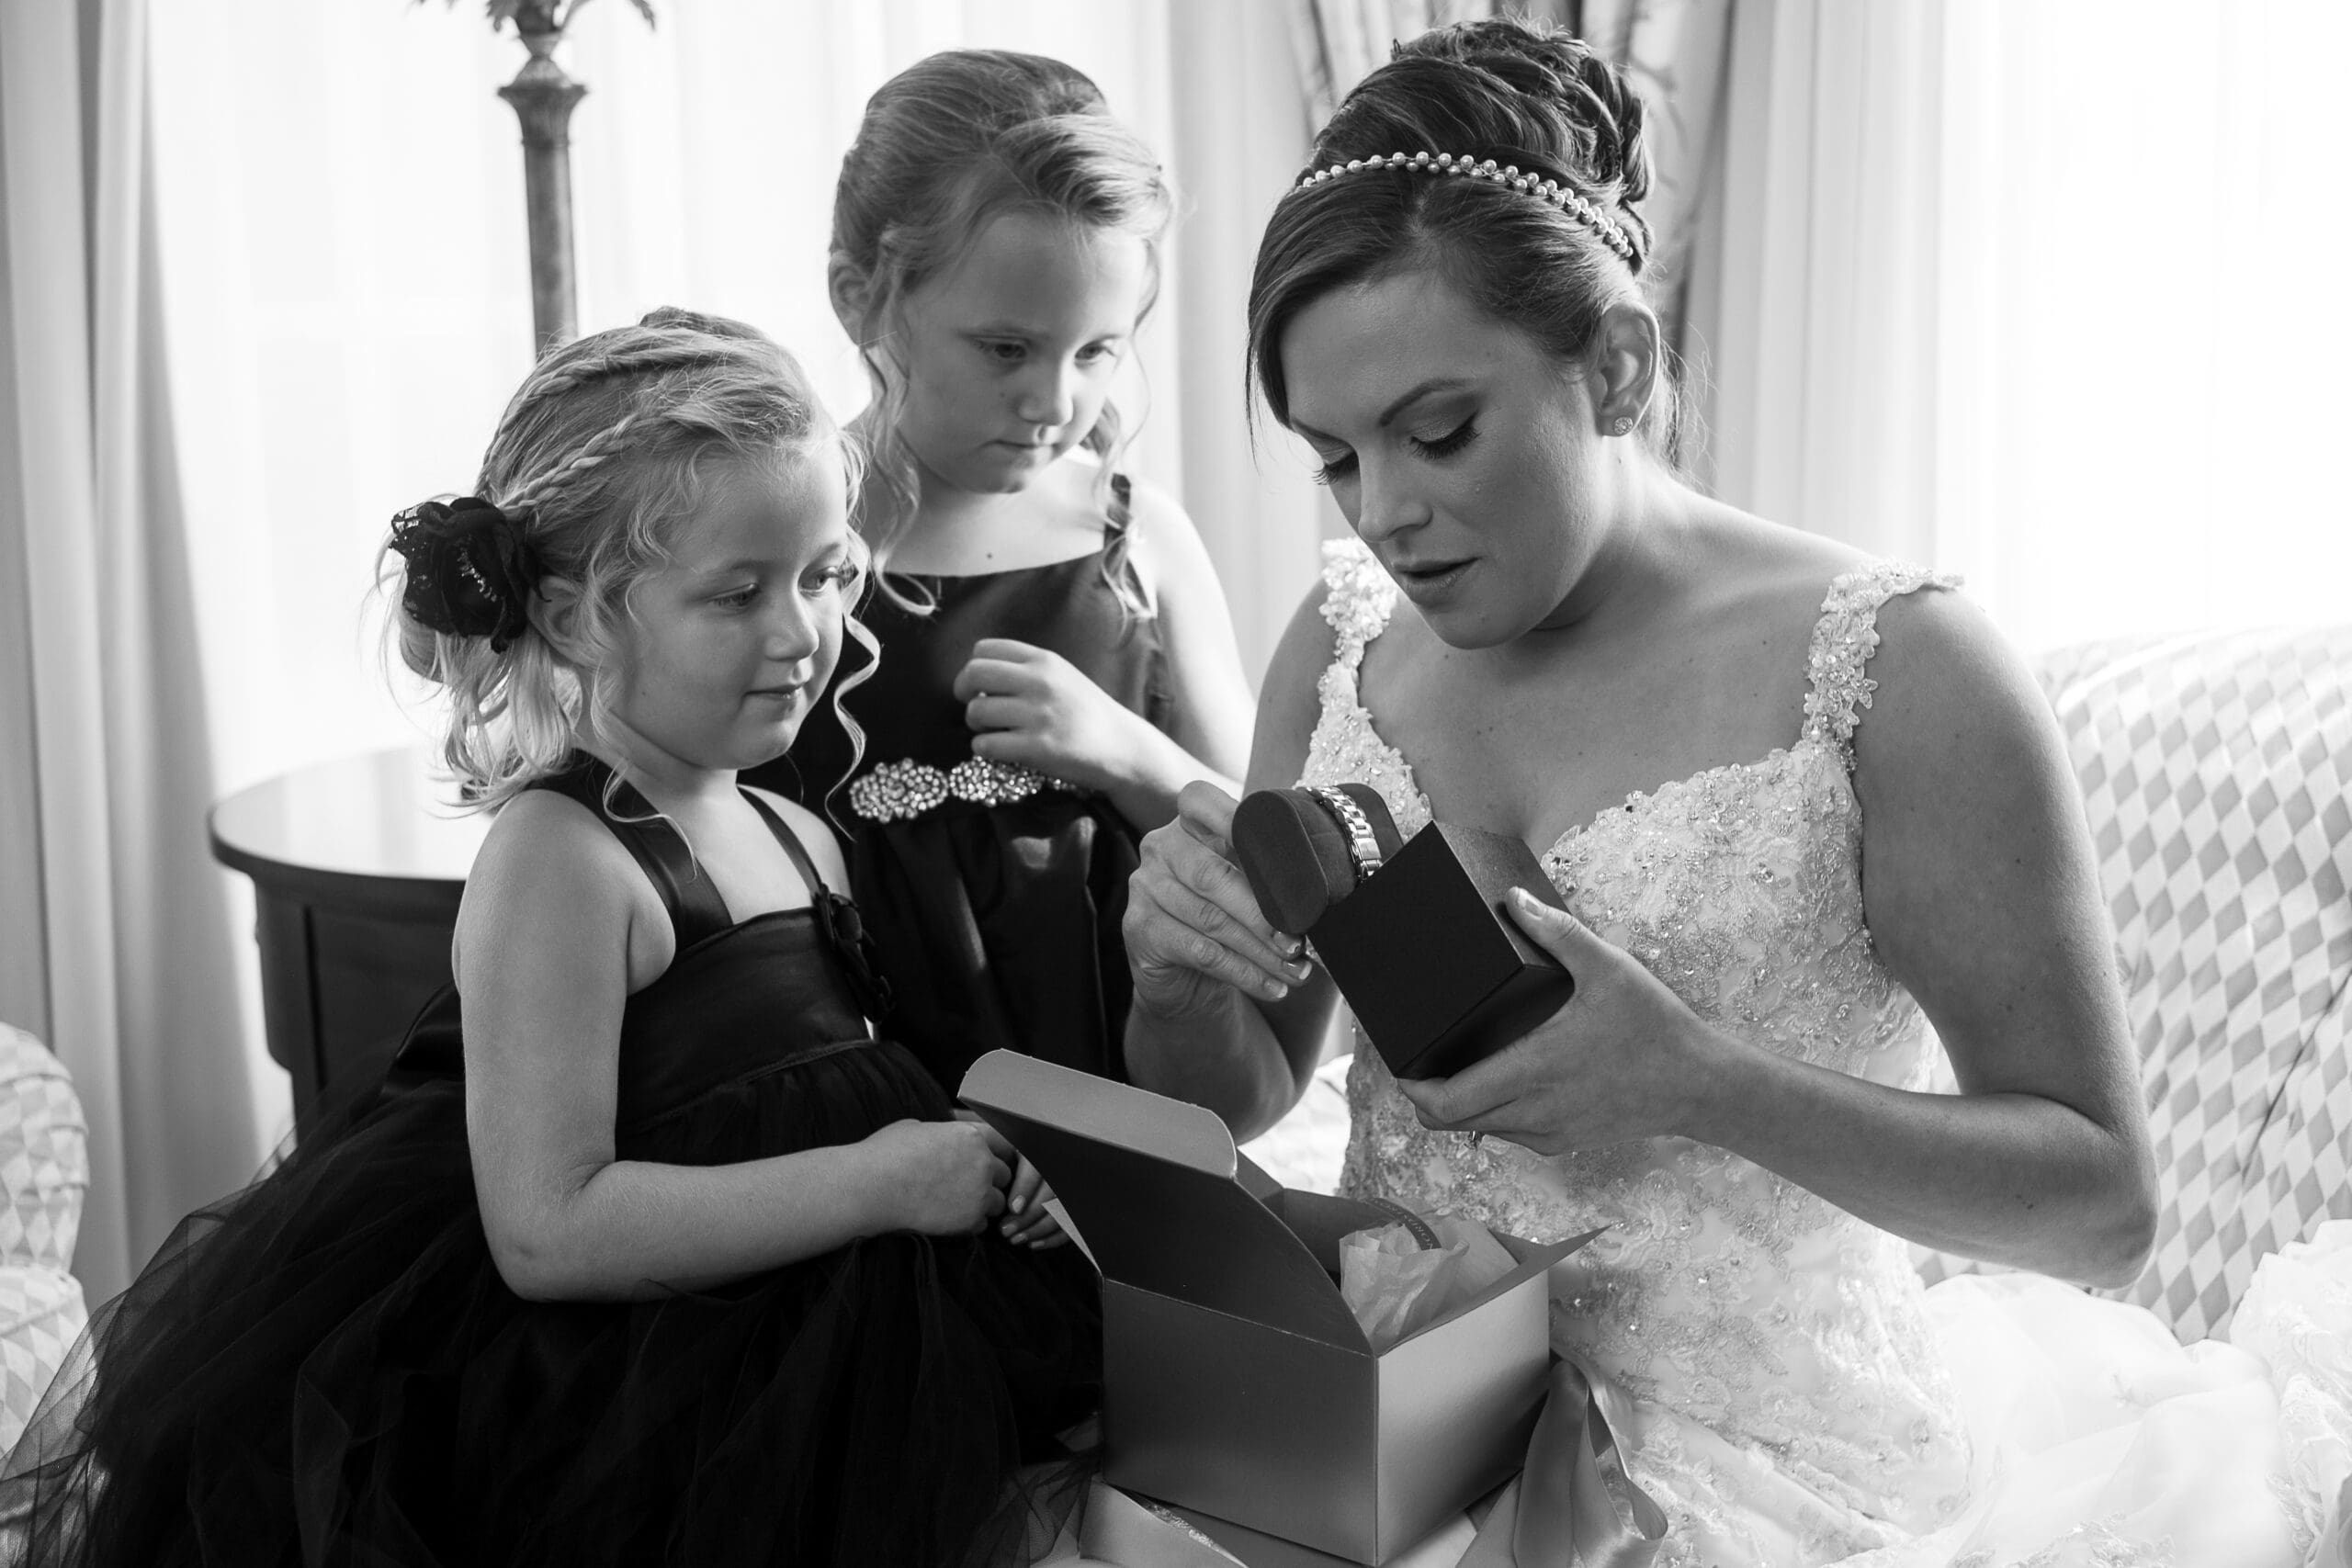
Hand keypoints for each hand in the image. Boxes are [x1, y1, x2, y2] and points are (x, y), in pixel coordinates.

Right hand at [862, 1118, 1010, 1235]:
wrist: (871, 1188)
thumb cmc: (887, 1153)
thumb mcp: (918, 1128)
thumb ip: (945, 1134)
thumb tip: (946, 1136)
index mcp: (972, 1135)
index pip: (1004, 1142)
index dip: (994, 1152)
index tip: (985, 1161)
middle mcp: (982, 1162)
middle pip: (1005, 1174)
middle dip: (989, 1180)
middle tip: (965, 1186)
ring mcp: (979, 1192)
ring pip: (997, 1201)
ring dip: (982, 1203)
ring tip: (954, 1203)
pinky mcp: (970, 1219)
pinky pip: (982, 1224)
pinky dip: (969, 1223)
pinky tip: (947, 1217)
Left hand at [955, 638, 1158, 791]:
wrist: (1122, 746)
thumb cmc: (1088, 712)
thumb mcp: (1062, 676)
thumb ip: (1027, 669)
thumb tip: (979, 676)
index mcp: (1043, 660)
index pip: (984, 649)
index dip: (973, 668)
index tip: (981, 685)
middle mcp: (1039, 682)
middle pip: (973, 673)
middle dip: (963, 692)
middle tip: (975, 707)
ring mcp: (1038, 715)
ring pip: (975, 711)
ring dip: (975, 725)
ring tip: (992, 732)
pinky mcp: (1037, 748)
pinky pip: (985, 744)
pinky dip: (984, 748)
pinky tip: (1000, 750)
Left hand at [955, 1112, 1067, 1249]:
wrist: (1025, 1162)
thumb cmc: (1002, 1148)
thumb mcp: (996, 1137)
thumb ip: (986, 1140)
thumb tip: (958, 1128)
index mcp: (1038, 1145)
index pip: (1039, 1166)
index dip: (1028, 1187)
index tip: (1013, 1206)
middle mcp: (1056, 1164)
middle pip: (1052, 1192)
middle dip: (1029, 1216)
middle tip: (1005, 1231)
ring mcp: (1067, 1187)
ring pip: (1062, 1211)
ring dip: (1038, 1229)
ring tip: (1014, 1239)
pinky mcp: (1072, 1207)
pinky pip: (1071, 1225)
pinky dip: (1053, 1238)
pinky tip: (1033, 1244)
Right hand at [1123, 781, 1312, 1018]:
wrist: (1185, 974)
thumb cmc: (1226, 915)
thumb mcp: (1246, 884)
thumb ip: (1267, 872)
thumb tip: (1317, 894)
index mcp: (1188, 822)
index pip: (1202, 801)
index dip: (1234, 819)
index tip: (1278, 845)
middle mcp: (1160, 847)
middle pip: (1212, 874)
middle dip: (1263, 913)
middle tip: (1299, 942)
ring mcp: (1144, 887)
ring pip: (1211, 920)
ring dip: (1261, 951)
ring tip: (1295, 971)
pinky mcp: (1139, 928)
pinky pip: (1201, 952)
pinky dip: (1243, 973)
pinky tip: (1272, 986)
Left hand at [1392, 888, 1725, 1156]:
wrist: (1701, 1086)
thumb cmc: (1654, 1027)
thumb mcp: (1608, 968)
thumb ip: (1558, 932)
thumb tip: (1513, 899)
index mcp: (1533, 1070)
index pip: (1448, 1103)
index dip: (1412, 1089)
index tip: (1398, 1063)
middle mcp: (1534, 1111)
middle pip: (1452, 1122)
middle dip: (1426, 1095)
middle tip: (1418, 1059)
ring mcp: (1549, 1132)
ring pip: (1480, 1130)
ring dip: (1458, 1105)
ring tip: (1453, 1064)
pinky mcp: (1565, 1141)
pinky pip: (1510, 1133)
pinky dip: (1491, 1113)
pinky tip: (1500, 1079)